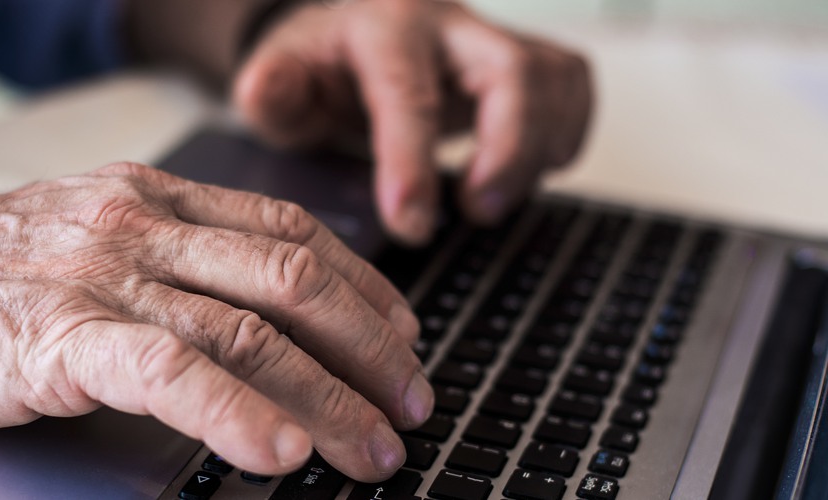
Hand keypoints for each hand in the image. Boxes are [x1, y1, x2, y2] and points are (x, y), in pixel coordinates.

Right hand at [0, 163, 430, 481]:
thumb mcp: (90, 236)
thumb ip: (172, 259)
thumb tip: (257, 308)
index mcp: (155, 196)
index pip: (292, 230)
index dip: (363, 287)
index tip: (403, 335)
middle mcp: (141, 224)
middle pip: (292, 278)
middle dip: (369, 347)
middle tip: (410, 403)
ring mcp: (102, 276)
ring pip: (250, 331)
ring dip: (328, 397)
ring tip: (372, 449)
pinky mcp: (58, 335)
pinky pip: (172, 372)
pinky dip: (237, 413)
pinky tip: (280, 451)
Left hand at [234, 0, 592, 243]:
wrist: (352, 45)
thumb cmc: (319, 72)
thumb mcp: (280, 83)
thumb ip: (271, 91)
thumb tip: (264, 89)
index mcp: (381, 28)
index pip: (408, 94)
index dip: (413, 163)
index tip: (411, 225)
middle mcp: (446, 23)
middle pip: (512, 73)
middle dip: (507, 151)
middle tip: (477, 212)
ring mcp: (490, 38)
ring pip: (553, 80)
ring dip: (537, 150)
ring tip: (490, 199)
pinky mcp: (522, 58)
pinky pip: (572, 84)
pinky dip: (566, 132)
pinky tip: (525, 167)